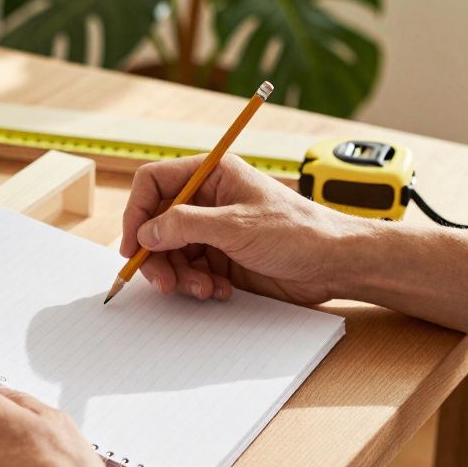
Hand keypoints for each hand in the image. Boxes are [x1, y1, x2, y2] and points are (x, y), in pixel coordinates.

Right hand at [120, 155, 364, 304]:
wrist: (334, 264)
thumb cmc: (299, 232)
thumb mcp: (237, 226)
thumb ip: (185, 226)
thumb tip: (146, 232)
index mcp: (211, 175)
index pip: (154, 183)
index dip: (137, 213)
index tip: (133, 245)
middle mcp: (208, 200)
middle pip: (157, 224)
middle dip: (157, 255)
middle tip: (164, 282)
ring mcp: (213, 231)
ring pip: (171, 253)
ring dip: (179, 276)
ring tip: (203, 289)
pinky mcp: (221, 258)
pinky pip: (190, 271)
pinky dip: (197, 285)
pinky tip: (220, 290)